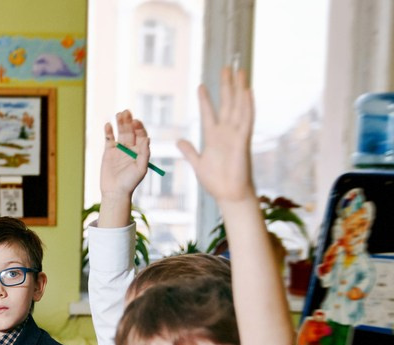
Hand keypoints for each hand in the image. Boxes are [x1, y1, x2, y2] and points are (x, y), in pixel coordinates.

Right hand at [100, 110, 149, 198]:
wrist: (115, 192)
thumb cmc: (130, 182)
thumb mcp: (141, 169)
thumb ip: (144, 154)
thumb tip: (147, 139)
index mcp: (140, 150)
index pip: (141, 135)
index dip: (139, 127)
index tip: (135, 122)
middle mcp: (130, 147)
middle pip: (130, 131)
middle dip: (128, 121)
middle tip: (126, 112)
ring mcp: (119, 149)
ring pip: (120, 132)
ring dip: (120, 123)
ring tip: (119, 114)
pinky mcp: (108, 151)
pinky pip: (109, 138)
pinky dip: (108, 131)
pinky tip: (108, 125)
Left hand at [177, 67, 255, 205]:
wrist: (228, 194)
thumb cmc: (216, 181)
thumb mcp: (198, 163)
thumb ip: (189, 151)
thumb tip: (179, 141)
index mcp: (214, 137)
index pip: (208, 113)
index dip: (205, 100)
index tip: (200, 86)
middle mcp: (226, 132)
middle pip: (227, 103)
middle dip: (226, 86)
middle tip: (225, 67)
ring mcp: (236, 135)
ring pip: (238, 106)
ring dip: (239, 89)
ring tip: (238, 71)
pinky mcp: (243, 141)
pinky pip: (246, 119)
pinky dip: (247, 105)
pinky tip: (247, 91)